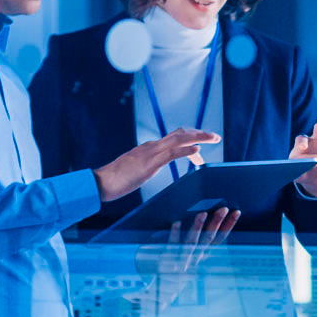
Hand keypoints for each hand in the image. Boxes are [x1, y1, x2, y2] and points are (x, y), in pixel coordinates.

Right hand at [93, 128, 220, 201]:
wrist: (101, 182)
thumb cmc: (116, 180)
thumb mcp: (135, 170)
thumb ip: (145, 165)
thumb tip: (150, 167)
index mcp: (148, 148)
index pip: (173, 138)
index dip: (189, 139)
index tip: (200, 146)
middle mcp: (151, 146)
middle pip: (179, 134)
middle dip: (198, 133)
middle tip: (214, 136)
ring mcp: (150, 153)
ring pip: (178, 139)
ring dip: (198, 137)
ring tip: (213, 138)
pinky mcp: (149, 163)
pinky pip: (171, 153)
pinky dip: (186, 150)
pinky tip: (197, 151)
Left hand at [135, 207, 239, 307]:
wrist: (167, 289)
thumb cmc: (183, 269)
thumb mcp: (196, 257)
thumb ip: (202, 242)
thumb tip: (211, 222)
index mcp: (204, 255)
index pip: (219, 239)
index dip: (228, 226)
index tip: (236, 213)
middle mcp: (196, 257)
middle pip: (208, 238)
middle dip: (216, 223)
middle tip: (223, 209)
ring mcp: (183, 259)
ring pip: (192, 242)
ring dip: (197, 227)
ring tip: (202, 213)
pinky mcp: (169, 259)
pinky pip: (172, 246)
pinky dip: (174, 234)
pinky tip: (176, 223)